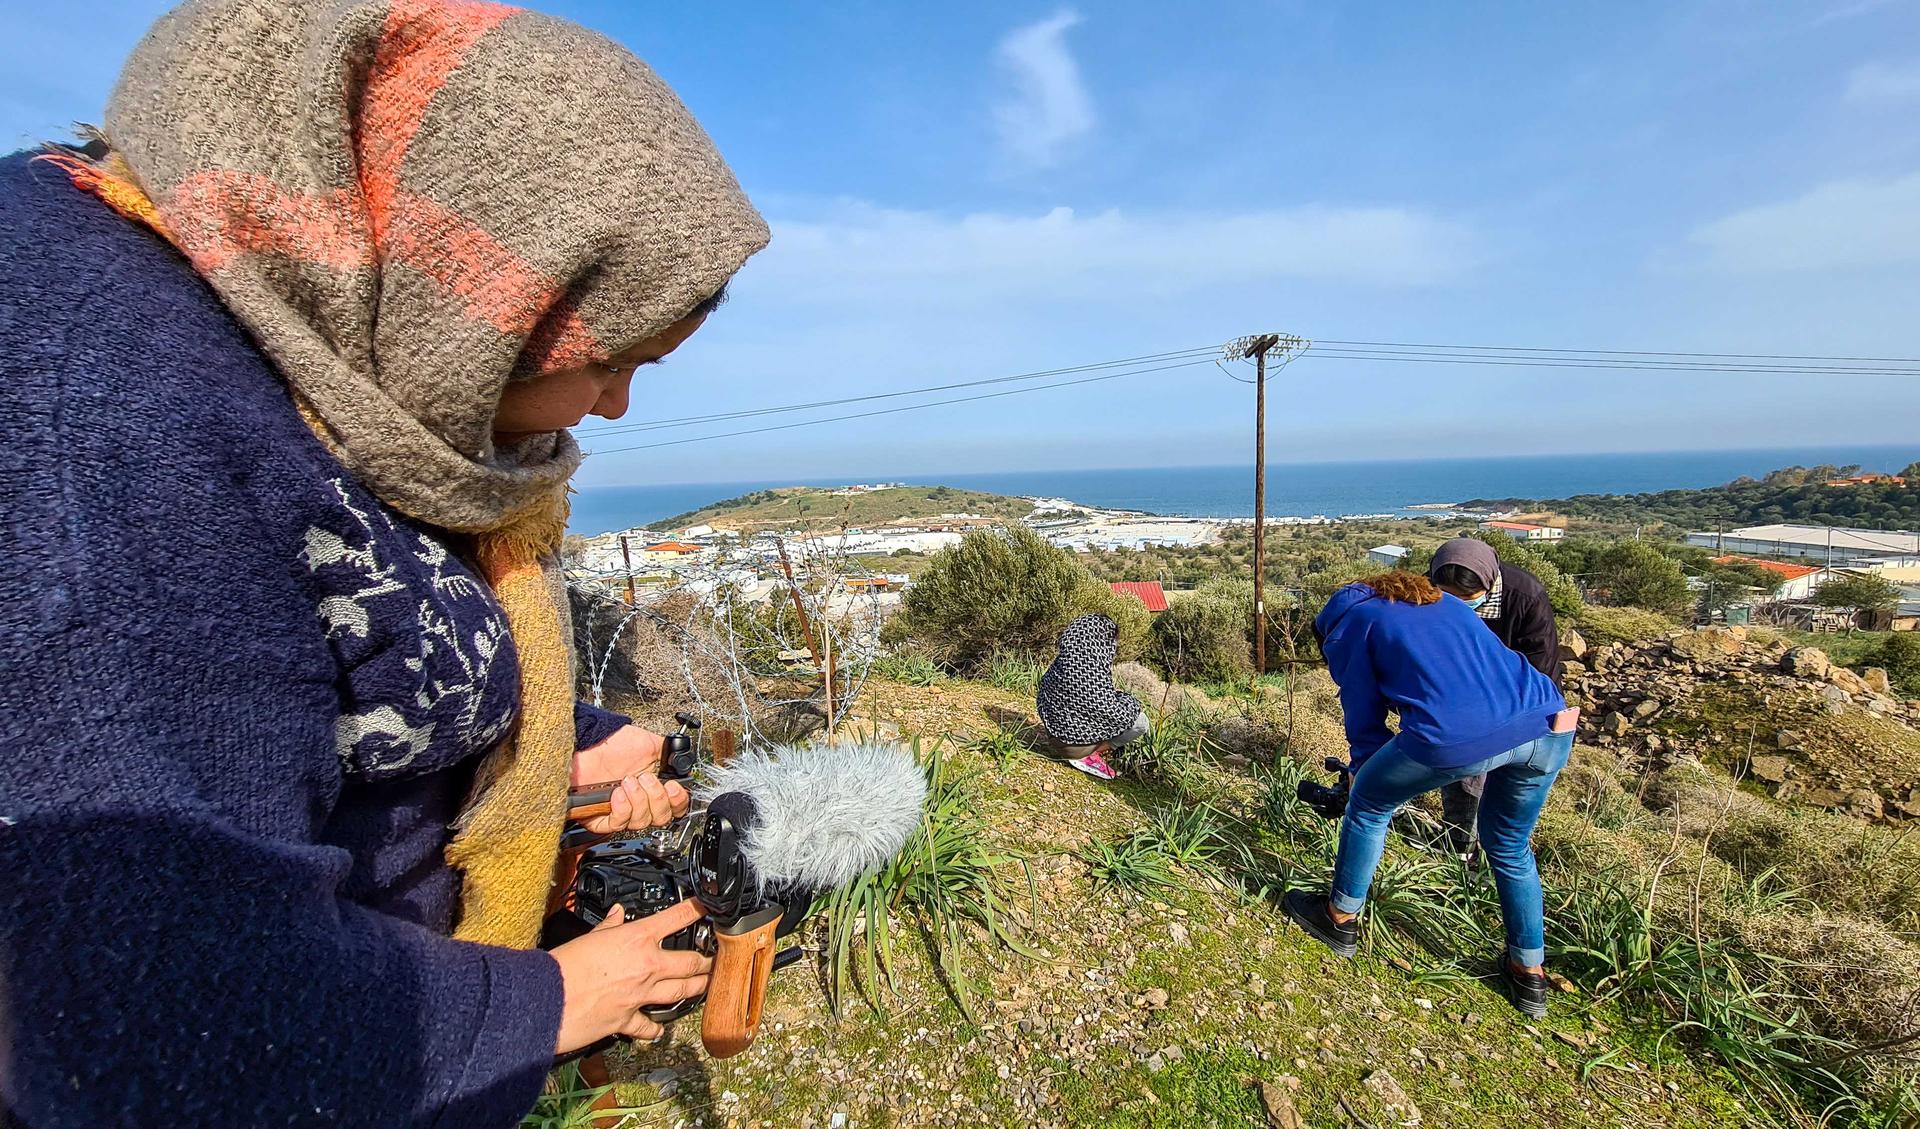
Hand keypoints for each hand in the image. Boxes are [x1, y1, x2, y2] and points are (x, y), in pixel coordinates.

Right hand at [550, 899, 711, 1052]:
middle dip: (707, 961)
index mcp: (636, 938)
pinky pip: (650, 1026)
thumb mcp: (588, 936)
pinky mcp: (629, 1020)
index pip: (677, 917)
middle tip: (714, 959)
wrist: (546, 999)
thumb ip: (608, 927)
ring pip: (682, 993)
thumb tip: (615, 915)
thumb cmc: (563, 966)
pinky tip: (661, 1029)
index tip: (708, 907)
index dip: (697, 910)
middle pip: (691, 962)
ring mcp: (640, 995)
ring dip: (697, 989)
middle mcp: (646, 966)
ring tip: (705, 986)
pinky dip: (656, 1029)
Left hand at [573, 725, 688, 833]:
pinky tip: (617, 795)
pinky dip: (621, 810)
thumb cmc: (612, 743)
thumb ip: (670, 755)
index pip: (675, 807)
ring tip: (627, 781)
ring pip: (641, 822)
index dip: (678, 801)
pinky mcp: (601, 818)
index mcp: (653, 787)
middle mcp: (639, 802)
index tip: (673, 787)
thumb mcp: (649, 744)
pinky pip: (618, 825)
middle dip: (657, 799)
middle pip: (661, 818)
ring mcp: (621, 811)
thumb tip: (683, 764)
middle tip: (646, 778)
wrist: (588, 743)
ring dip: (638, 801)